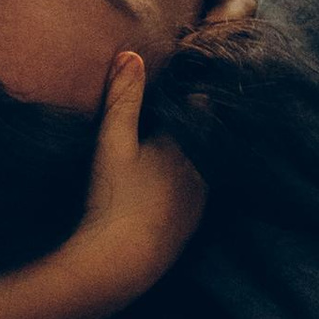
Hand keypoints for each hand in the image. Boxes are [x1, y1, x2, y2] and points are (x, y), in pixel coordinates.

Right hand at [70, 51, 206, 303]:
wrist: (120, 263)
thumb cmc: (114, 198)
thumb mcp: (113, 142)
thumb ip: (123, 98)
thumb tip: (131, 55)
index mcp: (188, 145)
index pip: (203, 105)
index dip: (194, 89)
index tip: (187, 72)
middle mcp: (204, 170)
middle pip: (205, 135)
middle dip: (194, 120)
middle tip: (179, 104)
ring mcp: (201, 200)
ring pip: (204, 164)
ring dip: (192, 151)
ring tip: (172, 141)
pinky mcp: (192, 223)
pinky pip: (197, 190)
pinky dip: (187, 180)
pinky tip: (168, 181)